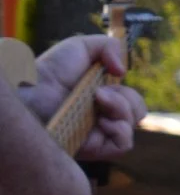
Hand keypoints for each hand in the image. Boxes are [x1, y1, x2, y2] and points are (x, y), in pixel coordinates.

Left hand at [27, 34, 144, 160]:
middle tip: (101, 93)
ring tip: (98, 100)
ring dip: (122, 109)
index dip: (126, 91)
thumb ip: (110, 46)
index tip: (111, 76)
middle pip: (136, 113)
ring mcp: (96, 133)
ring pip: (130, 127)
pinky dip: (120, 129)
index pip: (130, 101)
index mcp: (101, 99)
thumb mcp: (81, 47)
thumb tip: (123, 72)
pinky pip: (121, 145)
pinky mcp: (90, 148)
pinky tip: (102, 119)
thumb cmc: (48, 71)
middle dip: (127, 99)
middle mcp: (100, 117)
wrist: (29, 91)